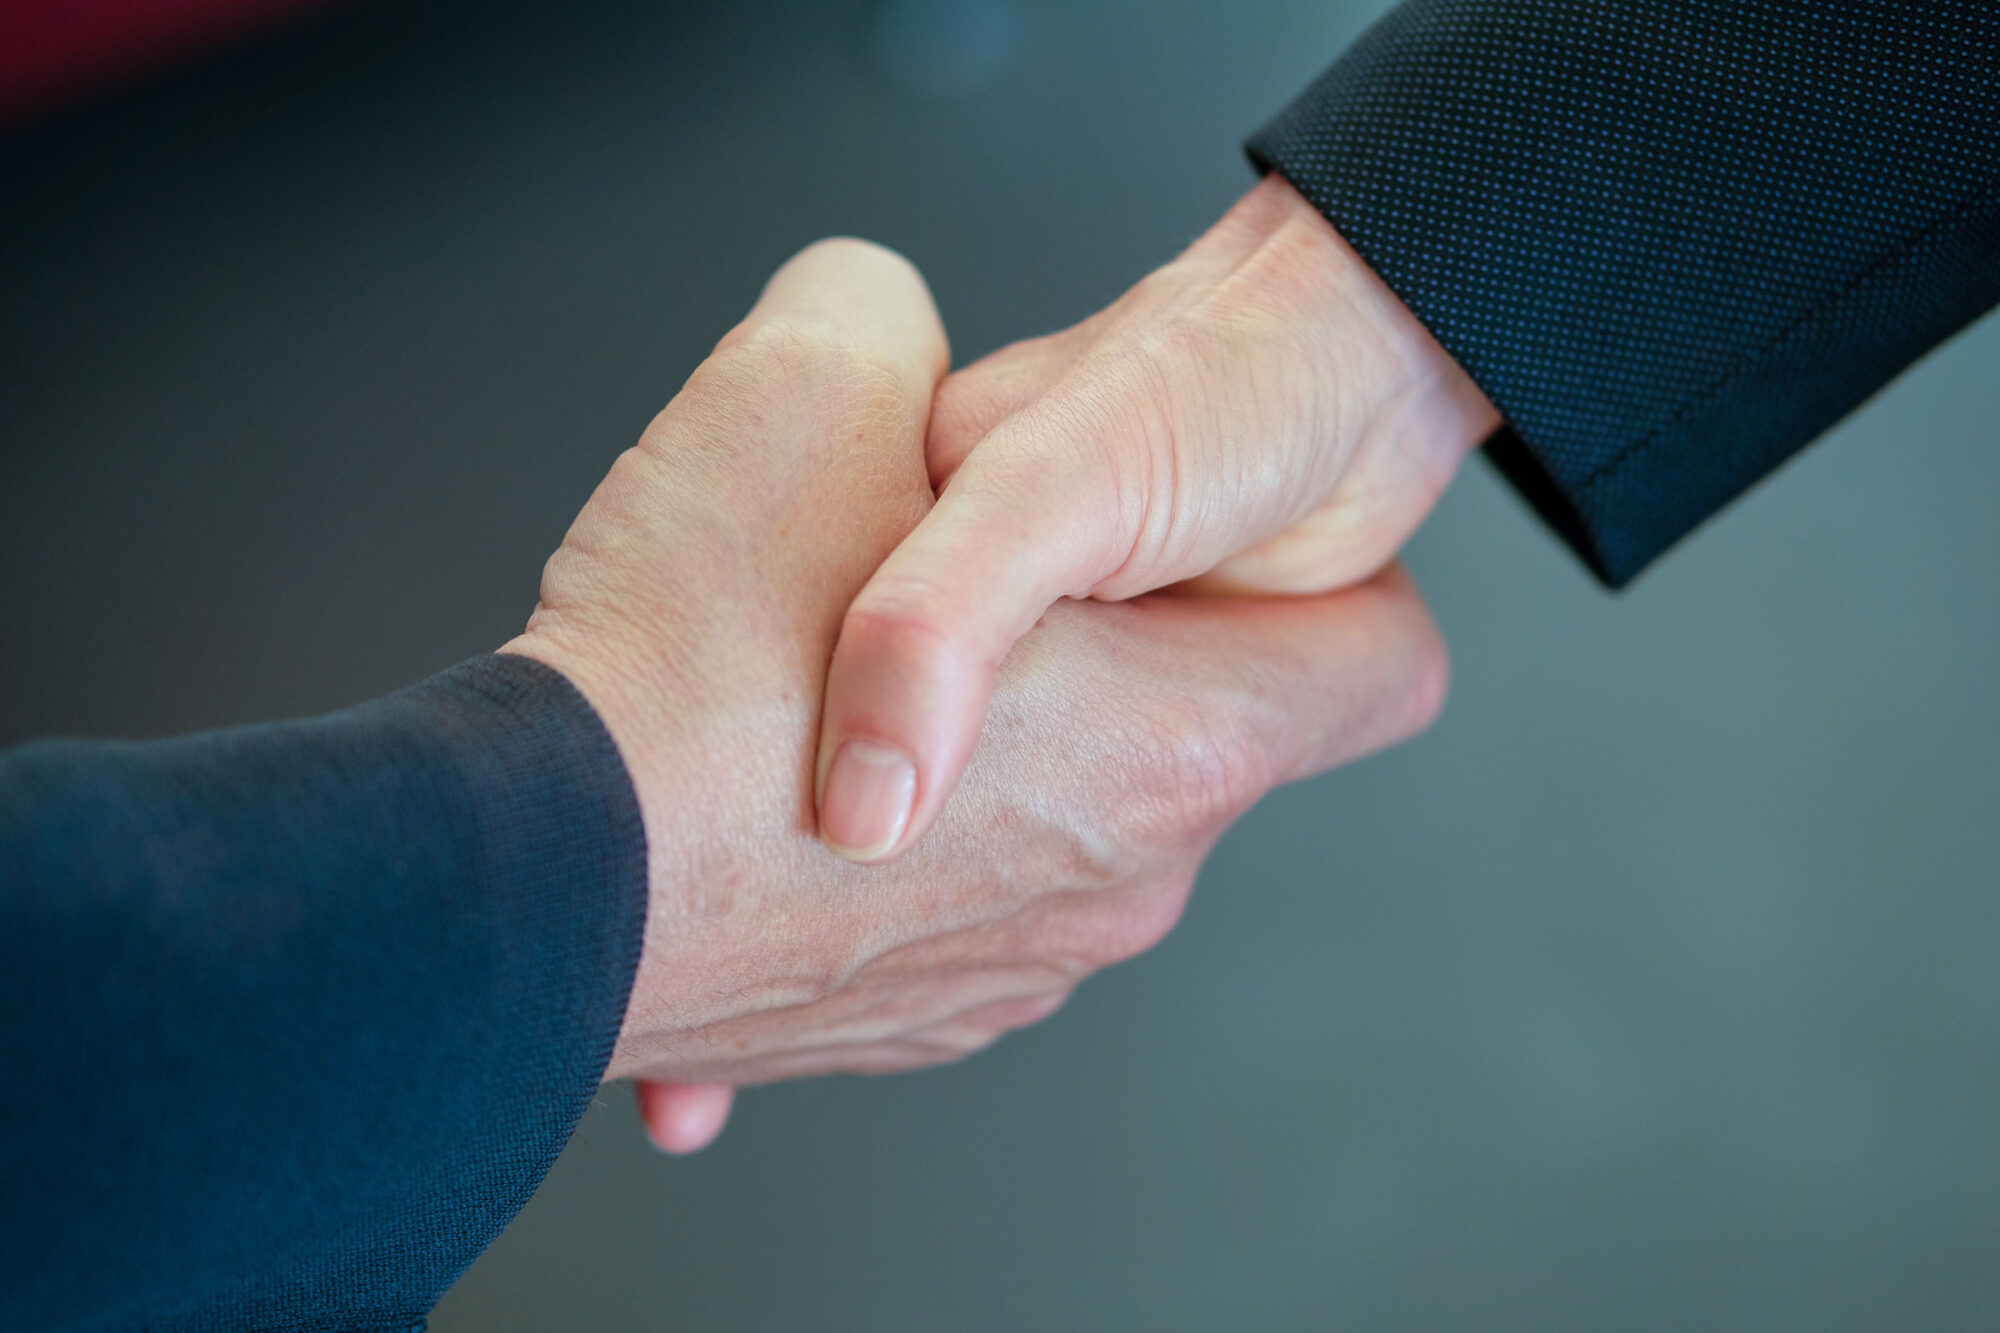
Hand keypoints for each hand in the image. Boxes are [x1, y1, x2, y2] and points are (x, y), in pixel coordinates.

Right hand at [504, 238, 1448, 1153]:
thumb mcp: (806, 392)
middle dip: (1106, 662)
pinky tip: (764, 797)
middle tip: (968, 600)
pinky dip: (881, 857)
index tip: (1210, 556)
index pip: (1384, 664)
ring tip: (825, 691)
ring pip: (1056, 826)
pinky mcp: (903, 1025)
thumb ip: (884, 321)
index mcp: (1173, 741)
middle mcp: (1120, 889)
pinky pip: (936, 911)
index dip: (1323, 583)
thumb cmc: (687, 674)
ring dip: (984, 759)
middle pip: (1197, 741)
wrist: (521, 896)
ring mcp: (1012, 977)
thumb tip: (879, 325)